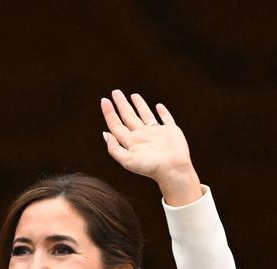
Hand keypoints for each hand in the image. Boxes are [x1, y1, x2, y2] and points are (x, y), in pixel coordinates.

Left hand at [101, 90, 201, 205]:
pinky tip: (158, 106)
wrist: (172, 169)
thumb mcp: (127, 160)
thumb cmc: (149, 167)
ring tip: (133, 95)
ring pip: (145, 115)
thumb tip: (105, 133)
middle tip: (115, 92)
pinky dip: (162, 112)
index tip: (104, 100)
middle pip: (128, 116)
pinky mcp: (170, 131)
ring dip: (139, 105)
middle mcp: (141, 135)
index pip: (116, 124)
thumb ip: (114, 148)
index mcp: (130, 141)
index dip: (109, 113)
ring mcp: (156, 132)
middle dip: (121, 104)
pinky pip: (165, 118)